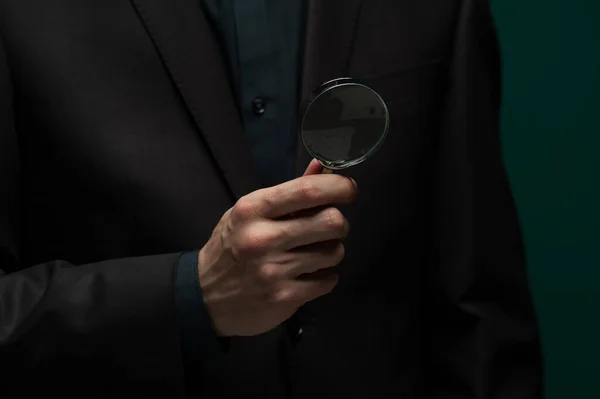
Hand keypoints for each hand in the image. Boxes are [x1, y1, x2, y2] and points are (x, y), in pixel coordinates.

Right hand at [198, 160, 357, 336]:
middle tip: (328, 228)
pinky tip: (308, 274)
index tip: (348, 189)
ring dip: (331, 251)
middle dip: (338, 223)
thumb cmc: (233, 245)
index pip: (307, 190)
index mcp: (254, 209)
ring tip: (313, 253)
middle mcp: (262, 237)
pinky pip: (328, 280)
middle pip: (331, 221)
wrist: (204, 296)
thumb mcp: (252, 212)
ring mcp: (273, 270)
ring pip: (334, 252)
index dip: (339, 186)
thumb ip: (290, 191)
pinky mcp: (283, 297)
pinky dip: (325, 277)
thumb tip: (323, 165)